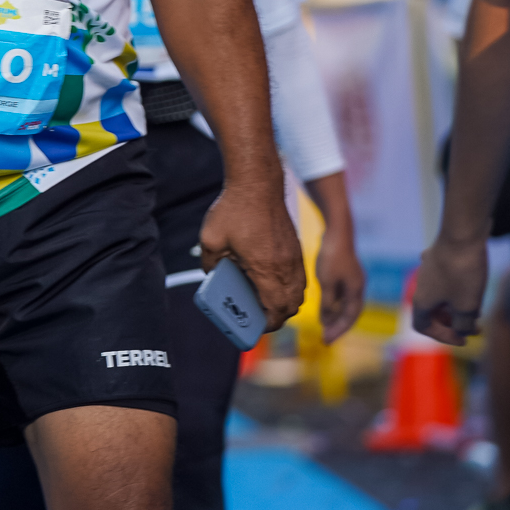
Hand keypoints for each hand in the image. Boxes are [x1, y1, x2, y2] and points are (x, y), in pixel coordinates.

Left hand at [199, 179, 304, 331]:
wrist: (258, 182)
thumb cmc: (234, 209)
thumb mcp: (211, 240)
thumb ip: (210, 265)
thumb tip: (212, 277)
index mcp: (266, 269)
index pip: (276, 309)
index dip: (267, 324)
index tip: (255, 327)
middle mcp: (286, 266)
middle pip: (291, 305)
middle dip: (277, 316)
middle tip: (257, 316)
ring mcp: (294, 256)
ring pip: (299, 291)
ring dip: (284, 301)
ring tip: (263, 300)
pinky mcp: (295, 247)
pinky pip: (299, 276)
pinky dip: (288, 285)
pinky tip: (270, 279)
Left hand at [315, 220, 364, 344]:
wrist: (336, 231)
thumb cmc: (332, 257)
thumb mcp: (327, 283)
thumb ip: (327, 303)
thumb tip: (325, 321)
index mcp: (356, 291)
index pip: (349, 317)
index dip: (338, 331)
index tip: (327, 341)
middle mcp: (358, 287)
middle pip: (349, 312)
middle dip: (338, 326)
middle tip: (325, 337)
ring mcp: (353, 279)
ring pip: (345, 304)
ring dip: (335, 315)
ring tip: (324, 326)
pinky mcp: (346, 272)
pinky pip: (341, 294)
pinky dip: (334, 303)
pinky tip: (324, 306)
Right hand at [412, 232, 486, 345]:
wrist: (462, 233)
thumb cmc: (463, 273)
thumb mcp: (467, 307)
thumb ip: (463, 325)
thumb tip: (462, 330)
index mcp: (421, 301)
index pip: (423, 327)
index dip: (444, 338)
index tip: (464, 338)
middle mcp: (421, 285)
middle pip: (432, 312)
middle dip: (453, 322)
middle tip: (476, 326)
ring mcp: (428, 269)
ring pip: (440, 294)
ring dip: (455, 305)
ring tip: (477, 307)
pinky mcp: (439, 256)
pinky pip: (445, 278)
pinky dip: (456, 286)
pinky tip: (470, 282)